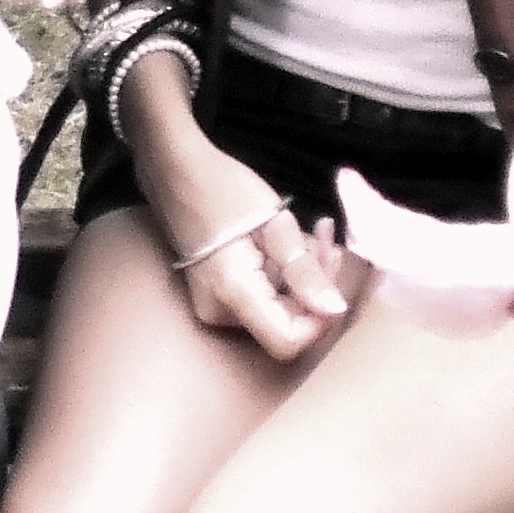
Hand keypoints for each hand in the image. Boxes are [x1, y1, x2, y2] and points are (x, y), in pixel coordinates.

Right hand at [164, 146, 347, 361]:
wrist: (177, 171)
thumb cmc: (223, 187)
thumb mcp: (274, 222)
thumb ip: (305, 271)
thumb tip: (336, 309)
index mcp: (233, 294)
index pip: (289, 341)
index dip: (320, 318)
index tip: (332, 274)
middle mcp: (220, 313)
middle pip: (286, 322)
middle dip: (316, 286)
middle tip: (326, 239)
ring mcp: (216, 307)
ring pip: (279, 308)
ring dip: (303, 276)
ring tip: (314, 233)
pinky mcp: (218, 295)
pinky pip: (264, 297)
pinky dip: (284, 274)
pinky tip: (292, 243)